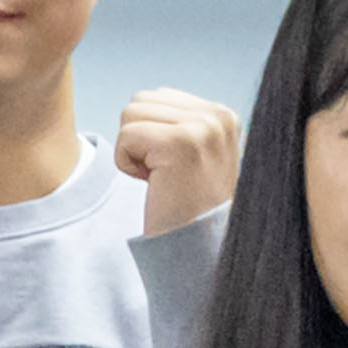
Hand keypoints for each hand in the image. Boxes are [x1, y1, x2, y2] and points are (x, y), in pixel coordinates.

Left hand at [110, 84, 241, 235]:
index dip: (151, 135)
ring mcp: (202, 128)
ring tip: (161, 178)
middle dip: (140, 140)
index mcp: (222, 114)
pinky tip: (153, 185)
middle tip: (165, 176)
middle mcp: (218, 115)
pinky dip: (127, 164)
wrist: (198, 250)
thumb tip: (148, 98)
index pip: (158, 97)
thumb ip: (179, 121)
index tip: (174, 168)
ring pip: (130, 114)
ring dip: (133, 151)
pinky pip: (125, 136)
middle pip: (141, 101)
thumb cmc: (188, 207)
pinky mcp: (180, 143)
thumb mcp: (195, 154)